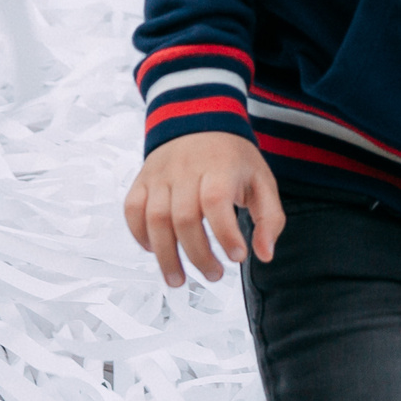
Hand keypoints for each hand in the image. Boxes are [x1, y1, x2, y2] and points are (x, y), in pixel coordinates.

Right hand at [124, 132, 285, 288]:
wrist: (199, 119)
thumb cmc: (232, 158)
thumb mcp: (262, 180)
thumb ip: (269, 218)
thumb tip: (264, 255)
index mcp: (219, 166)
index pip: (216, 201)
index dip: (225, 234)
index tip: (237, 257)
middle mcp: (185, 169)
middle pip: (184, 218)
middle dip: (198, 255)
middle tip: (214, 275)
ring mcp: (160, 174)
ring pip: (155, 219)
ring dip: (165, 256)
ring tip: (179, 280)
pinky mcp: (142, 179)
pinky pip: (132, 210)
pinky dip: (139, 235)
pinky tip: (155, 251)